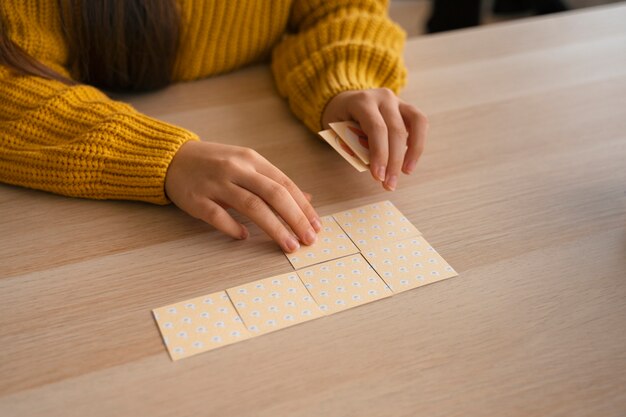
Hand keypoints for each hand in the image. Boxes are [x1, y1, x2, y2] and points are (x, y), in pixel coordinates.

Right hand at [165, 141, 320, 252]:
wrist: (173, 158)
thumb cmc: (215, 164)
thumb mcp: (247, 165)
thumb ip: (274, 182)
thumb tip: (306, 199)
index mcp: (251, 160)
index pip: (284, 184)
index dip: (303, 207)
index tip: (316, 226)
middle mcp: (236, 169)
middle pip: (273, 194)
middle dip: (295, 219)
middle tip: (308, 240)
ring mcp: (216, 183)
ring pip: (251, 206)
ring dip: (274, 228)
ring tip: (289, 245)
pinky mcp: (197, 199)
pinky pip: (218, 216)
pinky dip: (233, 227)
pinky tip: (244, 238)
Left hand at [321, 88, 427, 190]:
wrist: (344, 100)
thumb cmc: (340, 119)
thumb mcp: (339, 130)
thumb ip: (355, 145)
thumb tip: (375, 166)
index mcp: (362, 101)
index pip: (376, 128)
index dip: (380, 154)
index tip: (379, 177)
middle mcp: (382, 97)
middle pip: (395, 130)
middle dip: (394, 161)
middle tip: (389, 184)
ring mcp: (397, 100)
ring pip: (415, 124)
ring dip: (412, 153)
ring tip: (406, 173)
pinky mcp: (407, 107)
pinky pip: (420, 124)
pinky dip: (417, 144)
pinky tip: (409, 161)